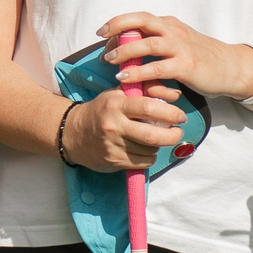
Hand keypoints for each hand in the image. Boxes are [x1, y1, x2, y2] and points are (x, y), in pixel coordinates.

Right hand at [58, 88, 182, 171]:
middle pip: (152, 135)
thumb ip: (148, 89)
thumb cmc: (103, 109)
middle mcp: (113, 125)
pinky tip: (146, 151)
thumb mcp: (119, 93)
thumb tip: (176, 94)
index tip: (180, 116)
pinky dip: (150, 157)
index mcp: (116, 104)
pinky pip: (142, 162)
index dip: (170, 113)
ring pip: (149, 150)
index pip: (148, 108)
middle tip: (178, 132)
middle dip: (172, 135)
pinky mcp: (113, 161)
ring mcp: (112, 145)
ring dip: (160, 146)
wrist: (72, 132)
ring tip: (157, 139)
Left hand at [99, 12, 252, 101]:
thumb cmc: (201, 58)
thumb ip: (157, 42)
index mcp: (170, 24)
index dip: (119, 22)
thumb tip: (127, 48)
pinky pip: (158, 67)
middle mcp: (174, 31)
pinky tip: (124, 78)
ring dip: (125, 51)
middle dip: (117, 27)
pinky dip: (139, 72)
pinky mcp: (187, 65)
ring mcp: (181, 47)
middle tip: (101, 39)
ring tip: (108, 60)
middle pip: (142, 21)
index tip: (102, 32)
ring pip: (148, 43)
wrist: (231, 68)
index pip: (140, 17)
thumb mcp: (178, 43)